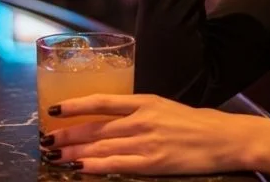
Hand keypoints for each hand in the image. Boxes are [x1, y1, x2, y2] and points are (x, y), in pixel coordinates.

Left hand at [39, 94, 253, 174]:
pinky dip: (93, 166)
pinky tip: (78, 169)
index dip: (76, 105)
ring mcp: (146, 141)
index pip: (102, 101)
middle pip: (95, 127)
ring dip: (73, 152)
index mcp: (146, 101)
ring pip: (100, 146)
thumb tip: (116, 118)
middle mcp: (142, 119)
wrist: (224, 138)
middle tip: (45, 140)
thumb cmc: (198, 123)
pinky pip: (116, 164)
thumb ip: (142, 112)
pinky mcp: (152, 162)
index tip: (54, 109)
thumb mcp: (167, 108)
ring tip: (53, 157)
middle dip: (67, 134)